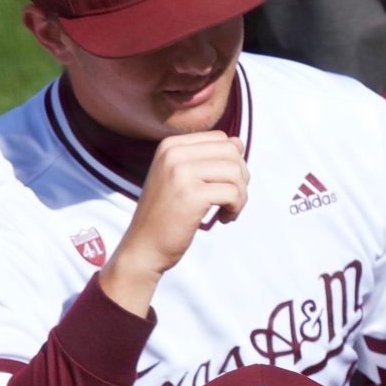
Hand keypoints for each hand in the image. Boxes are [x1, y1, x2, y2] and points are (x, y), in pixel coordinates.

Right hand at [99, 132, 248, 315]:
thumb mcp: (181, 178)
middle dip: (241, 178)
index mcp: (170, 146)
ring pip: (235, 172)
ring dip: (240, 195)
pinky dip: (235, 208)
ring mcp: (180, 173)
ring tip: (228, 211)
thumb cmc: (167, 215)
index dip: (232, 162)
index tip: (224, 186)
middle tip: (232, 200)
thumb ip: (208, 159)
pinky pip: (232, 193)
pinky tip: (223, 219)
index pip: (221, 139)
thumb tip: (240, 142)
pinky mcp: (191, 195)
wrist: (143, 247)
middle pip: (231, 152)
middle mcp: (173, 153)